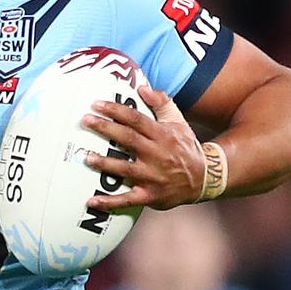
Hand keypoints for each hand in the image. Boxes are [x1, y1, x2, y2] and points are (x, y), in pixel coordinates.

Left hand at [82, 84, 204, 210]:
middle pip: (128, 139)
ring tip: (86, 157)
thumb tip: (142, 87)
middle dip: (105, 129)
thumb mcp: (178, 121)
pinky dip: (109, 202)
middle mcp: (157, 155)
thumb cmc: (185, 146)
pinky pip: (127, 200)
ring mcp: (153, 177)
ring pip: (125, 169)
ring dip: (104, 163)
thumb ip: (161, 103)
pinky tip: (92, 201)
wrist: (204, 178)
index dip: (116, 110)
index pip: (136, 119)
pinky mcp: (151, 196)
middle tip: (85, 121)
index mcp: (162, 135)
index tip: (96, 104)